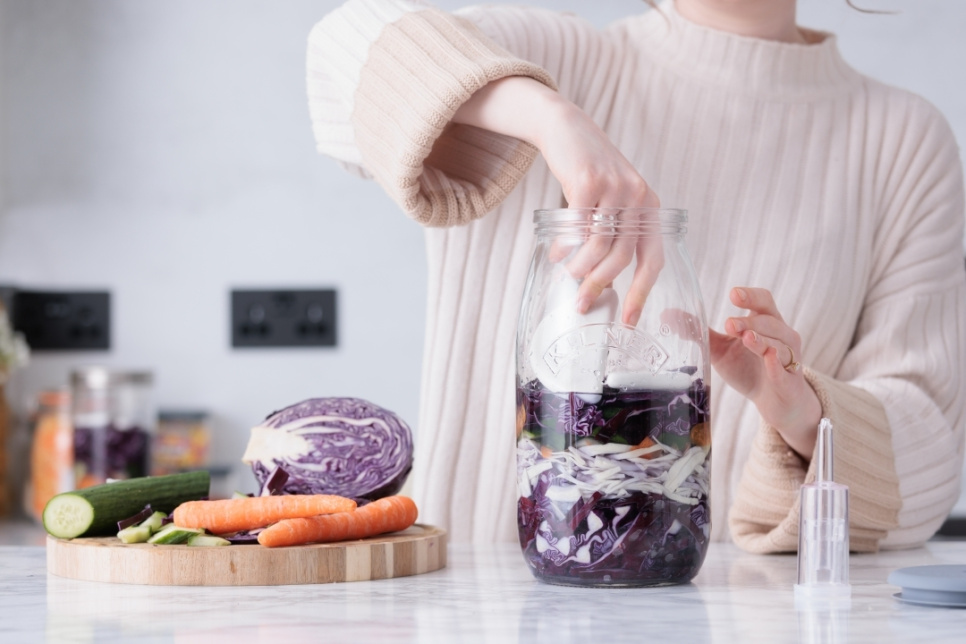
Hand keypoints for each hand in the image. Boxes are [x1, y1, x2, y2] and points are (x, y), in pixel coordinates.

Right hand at [535, 94, 662, 325]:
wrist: (568, 129)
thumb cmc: (589, 173)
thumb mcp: (612, 202)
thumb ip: (613, 235)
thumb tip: (602, 283)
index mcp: (650, 207)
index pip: (653, 259)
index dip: (641, 292)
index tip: (627, 320)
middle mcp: (638, 197)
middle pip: (623, 257)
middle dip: (600, 285)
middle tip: (582, 303)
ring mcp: (614, 187)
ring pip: (599, 244)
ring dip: (579, 266)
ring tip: (565, 275)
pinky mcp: (588, 179)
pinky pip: (577, 225)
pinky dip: (565, 244)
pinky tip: (557, 252)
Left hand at [709, 287, 821, 458]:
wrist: (773, 400)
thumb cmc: (747, 368)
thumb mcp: (719, 349)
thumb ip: (698, 332)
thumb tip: (665, 315)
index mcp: (765, 322)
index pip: (763, 300)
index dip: (750, 296)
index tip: (732, 294)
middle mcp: (781, 335)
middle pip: (770, 320)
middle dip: (750, 321)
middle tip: (729, 324)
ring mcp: (789, 357)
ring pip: (780, 342)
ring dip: (762, 339)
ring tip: (745, 338)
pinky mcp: (790, 379)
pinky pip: (785, 368)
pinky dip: (777, 363)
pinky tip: (769, 359)